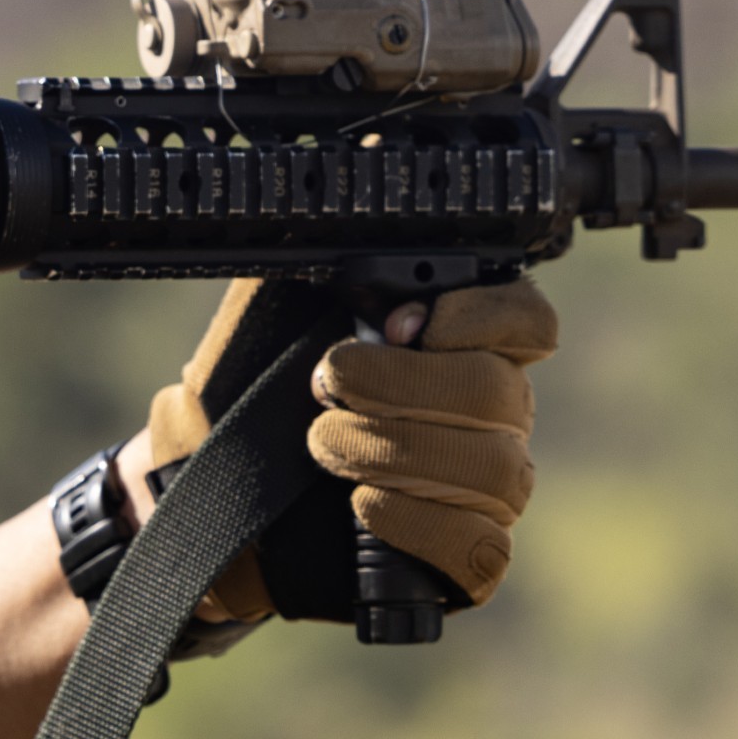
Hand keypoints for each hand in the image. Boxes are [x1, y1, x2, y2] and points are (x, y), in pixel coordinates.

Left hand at [139, 278, 560, 615]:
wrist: (208, 476)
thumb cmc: (254, 382)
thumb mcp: (281, 299)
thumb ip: (331, 251)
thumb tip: (367, 178)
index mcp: (467, 347)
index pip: (529, 323)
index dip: (482, 318)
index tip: (402, 322)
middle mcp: (495, 417)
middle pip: (500, 395)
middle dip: (400, 386)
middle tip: (328, 388)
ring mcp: (486, 492)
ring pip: (492, 469)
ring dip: (392, 451)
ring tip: (324, 444)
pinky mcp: (463, 560)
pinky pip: (479, 546)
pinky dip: (414, 520)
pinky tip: (362, 505)